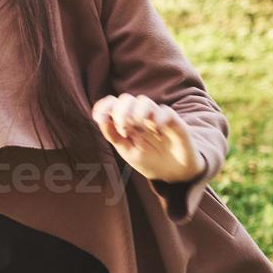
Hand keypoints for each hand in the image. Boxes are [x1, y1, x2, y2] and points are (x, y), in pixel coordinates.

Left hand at [91, 93, 205, 182]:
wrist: (173, 174)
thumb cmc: (148, 160)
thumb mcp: (127, 151)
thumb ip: (113, 136)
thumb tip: (100, 119)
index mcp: (125, 122)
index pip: (112, 104)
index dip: (103, 106)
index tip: (98, 117)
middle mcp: (139, 116)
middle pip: (126, 99)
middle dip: (120, 111)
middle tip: (123, 129)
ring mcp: (156, 118)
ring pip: (144, 101)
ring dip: (136, 112)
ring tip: (138, 129)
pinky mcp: (174, 122)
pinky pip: (166, 111)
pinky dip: (158, 118)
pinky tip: (156, 130)